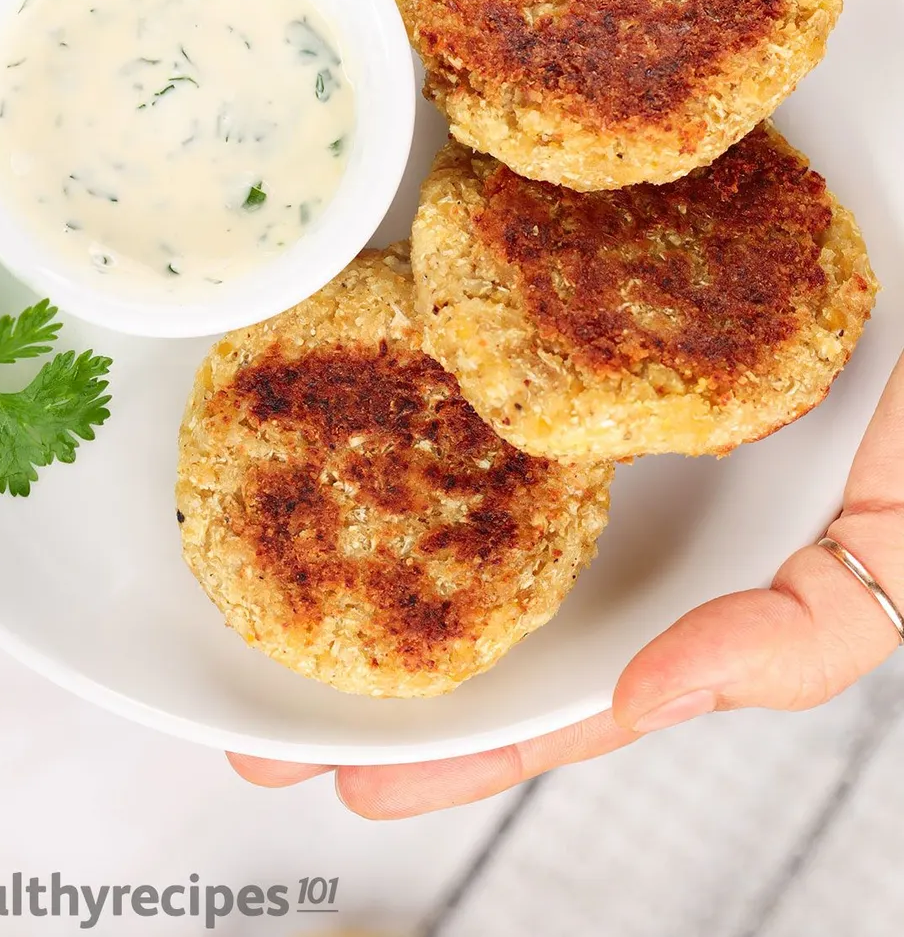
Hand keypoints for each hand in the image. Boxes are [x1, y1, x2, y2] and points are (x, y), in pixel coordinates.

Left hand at [233, 352, 903, 816]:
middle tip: (235, 696)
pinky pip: (476, 298)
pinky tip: (322, 344)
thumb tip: (640, 705)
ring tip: (229, 536)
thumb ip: (801, 629)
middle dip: (357, 634)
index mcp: (695, 550)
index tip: (340, 780)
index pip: (561, 674)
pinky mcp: (577, 250)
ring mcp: (591, 360)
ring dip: (349, 484)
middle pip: (473, 569)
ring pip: (454, 443)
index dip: (458, 740)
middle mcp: (624, 463)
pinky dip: (401, 329)